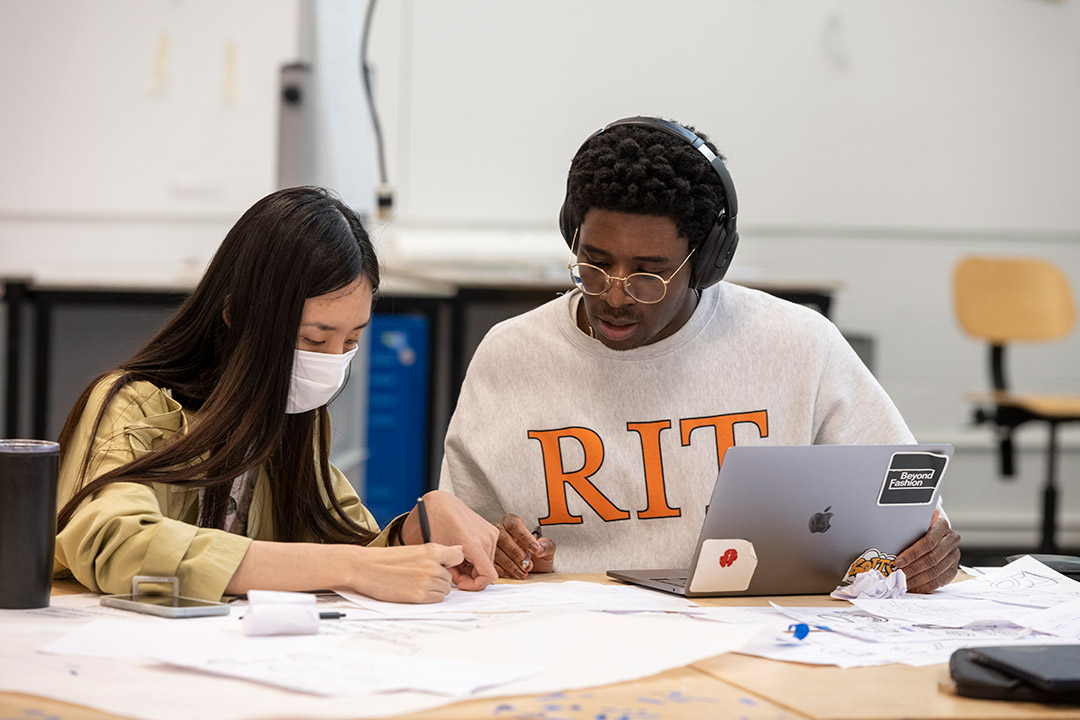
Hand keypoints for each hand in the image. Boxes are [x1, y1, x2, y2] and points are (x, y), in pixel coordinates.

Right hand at [342, 543, 462, 602]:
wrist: (364, 568)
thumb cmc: (386, 559)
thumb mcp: (414, 549)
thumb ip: (438, 552)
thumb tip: (459, 550)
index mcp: (432, 550)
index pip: (458, 557)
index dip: (451, 562)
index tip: (444, 565)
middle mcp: (433, 566)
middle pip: (449, 576)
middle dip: (439, 577)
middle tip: (420, 575)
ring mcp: (427, 582)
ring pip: (445, 589)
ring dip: (435, 588)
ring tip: (416, 582)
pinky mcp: (420, 596)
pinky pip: (437, 599)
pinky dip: (430, 597)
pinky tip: (415, 590)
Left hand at [400, 490, 498, 591]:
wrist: (441, 504)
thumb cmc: (436, 523)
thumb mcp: (439, 552)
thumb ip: (449, 571)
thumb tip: (460, 584)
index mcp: (474, 544)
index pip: (488, 577)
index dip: (474, 585)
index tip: (460, 583)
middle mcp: (487, 538)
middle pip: (485, 570)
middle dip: (469, 575)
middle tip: (452, 570)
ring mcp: (491, 534)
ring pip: (486, 563)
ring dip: (472, 567)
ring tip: (454, 560)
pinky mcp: (491, 531)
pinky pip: (487, 552)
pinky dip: (475, 557)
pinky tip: (462, 552)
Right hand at [495, 514, 555, 578]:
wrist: (534, 570)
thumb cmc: (537, 556)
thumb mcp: (547, 549)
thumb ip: (546, 546)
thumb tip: (540, 549)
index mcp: (512, 523)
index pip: (515, 525)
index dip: (524, 537)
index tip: (535, 549)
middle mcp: (499, 532)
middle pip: (503, 539)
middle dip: (516, 553)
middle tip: (527, 565)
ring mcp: (490, 546)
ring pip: (496, 553)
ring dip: (510, 565)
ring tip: (522, 573)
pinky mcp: (488, 559)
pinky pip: (492, 564)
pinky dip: (503, 572)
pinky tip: (513, 576)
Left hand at [894, 509, 960, 592]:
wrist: (935, 535)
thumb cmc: (920, 529)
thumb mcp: (915, 524)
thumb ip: (909, 526)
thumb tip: (893, 522)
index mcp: (942, 526)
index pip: (928, 542)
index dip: (912, 554)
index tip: (898, 561)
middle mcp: (951, 540)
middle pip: (931, 559)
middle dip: (912, 568)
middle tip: (898, 574)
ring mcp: (954, 555)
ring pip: (935, 572)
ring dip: (917, 579)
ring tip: (903, 581)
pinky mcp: (953, 569)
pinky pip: (940, 581)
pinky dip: (924, 586)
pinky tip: (913, 586)